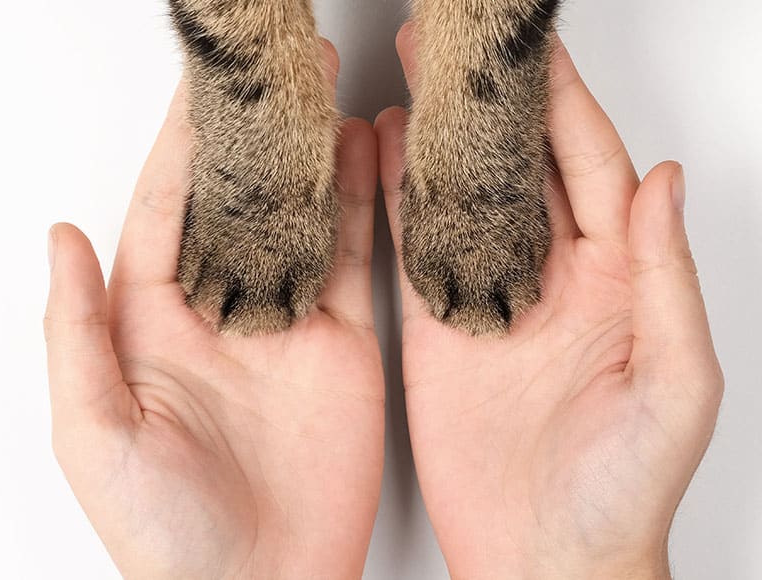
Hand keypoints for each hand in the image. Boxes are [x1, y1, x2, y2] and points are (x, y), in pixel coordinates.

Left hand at [45, 45, 383, 578]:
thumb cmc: (163, 528)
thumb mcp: (92, 430)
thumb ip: (75, 329)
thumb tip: (59, 233)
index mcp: (153, 323)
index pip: (164, 212)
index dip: (180, 149)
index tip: (199, 93)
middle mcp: (222, 311)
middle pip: (235, 202)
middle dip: (252, 136)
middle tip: (273, 76)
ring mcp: (286, 321)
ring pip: (298, 218)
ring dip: (311, 159)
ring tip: (323, 98)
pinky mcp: (342, 339)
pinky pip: (352, 259)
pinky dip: (362, 206)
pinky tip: (365, 158)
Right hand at [376, 26, 722, 578]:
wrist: (548, 558)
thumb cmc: (624, 487)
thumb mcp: (676, 382)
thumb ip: (668, 278)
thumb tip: (665, 182)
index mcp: (619, 278)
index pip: (592, 166)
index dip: (563, 103)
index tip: (532, 50)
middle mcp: (555, 277)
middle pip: (523, 167)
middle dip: (491, 103)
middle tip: (455, 45)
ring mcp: (491, 297)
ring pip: (465, 197)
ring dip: (442, 139)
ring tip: (413, 80)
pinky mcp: (439, 328)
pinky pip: (418, 249)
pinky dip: (401, 200)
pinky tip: (386, 155)